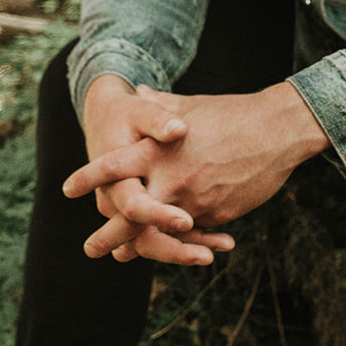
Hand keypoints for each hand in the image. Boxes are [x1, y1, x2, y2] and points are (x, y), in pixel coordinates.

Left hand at [66, 82, 327, 264]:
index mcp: (158, 149)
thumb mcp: (189, 105)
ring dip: (139, 248)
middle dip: (107, 235)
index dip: (89, 179)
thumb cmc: (230, 112)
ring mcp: (194, 200)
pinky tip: (169, 250)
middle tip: (90, 248)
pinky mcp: (216, 213)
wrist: (277, 129)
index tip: (68, 189)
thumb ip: (159, 106)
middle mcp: (171, 178)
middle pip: (129, 215)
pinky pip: (191, 234)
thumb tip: (138, 90)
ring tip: (123, 256)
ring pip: (158, 233)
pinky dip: (177, 243)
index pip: (112, 168)